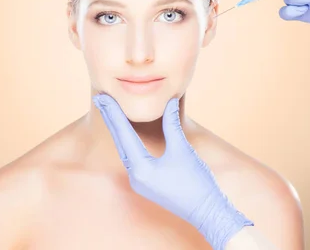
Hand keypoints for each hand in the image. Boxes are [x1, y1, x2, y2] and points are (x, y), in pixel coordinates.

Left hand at [92, 93, 252, 249]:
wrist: (208, 212)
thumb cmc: (197, 184)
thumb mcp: (183, 150)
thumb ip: (172, 124)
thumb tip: (168, 102)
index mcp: (141, 169)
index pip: (123, 134)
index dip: (113, 113)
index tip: (102, 97)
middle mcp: (135, 177)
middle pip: (120, 142)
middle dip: (111, 120)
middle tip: (101, 99)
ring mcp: (140, 183)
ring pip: (125, 151)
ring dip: (118, 131)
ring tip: (110, 112)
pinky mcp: (147, 184)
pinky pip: (133, 159)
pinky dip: (128, 143)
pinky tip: (127, 134)